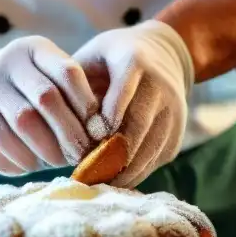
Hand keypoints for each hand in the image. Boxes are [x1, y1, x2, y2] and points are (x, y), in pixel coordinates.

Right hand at [0, 37, 97, 175]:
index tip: (99, 129)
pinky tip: (33, 163)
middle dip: (72, 132)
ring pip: (25, 127)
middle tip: (84, 153)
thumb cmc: (21, 86)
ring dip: (50, 152)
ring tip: (60, 160)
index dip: (88, 104)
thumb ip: (70, 92)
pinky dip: (25, 163)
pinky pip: (4, 150)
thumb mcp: (42, 72)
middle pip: (47, 100)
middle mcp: (3, 66)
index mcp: (29, 49)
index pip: (67, 72)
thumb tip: (102, 133)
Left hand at [73, 21, 194, 188]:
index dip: (102, 123)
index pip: (121, 95)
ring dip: (123, 169)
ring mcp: (174, 108)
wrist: (162, 53)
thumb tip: (57, 121)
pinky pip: (157, 157)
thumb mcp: (91, 57)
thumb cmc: (111, 58)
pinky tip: (114, 180)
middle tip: (84, 174)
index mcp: (134, 60)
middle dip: (110, 153)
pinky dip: (136, 172)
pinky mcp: (179, 130)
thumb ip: (74, 83)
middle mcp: (161, 84)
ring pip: (149, 146)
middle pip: (137, 126)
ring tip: (96, 182)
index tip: (82, 145)